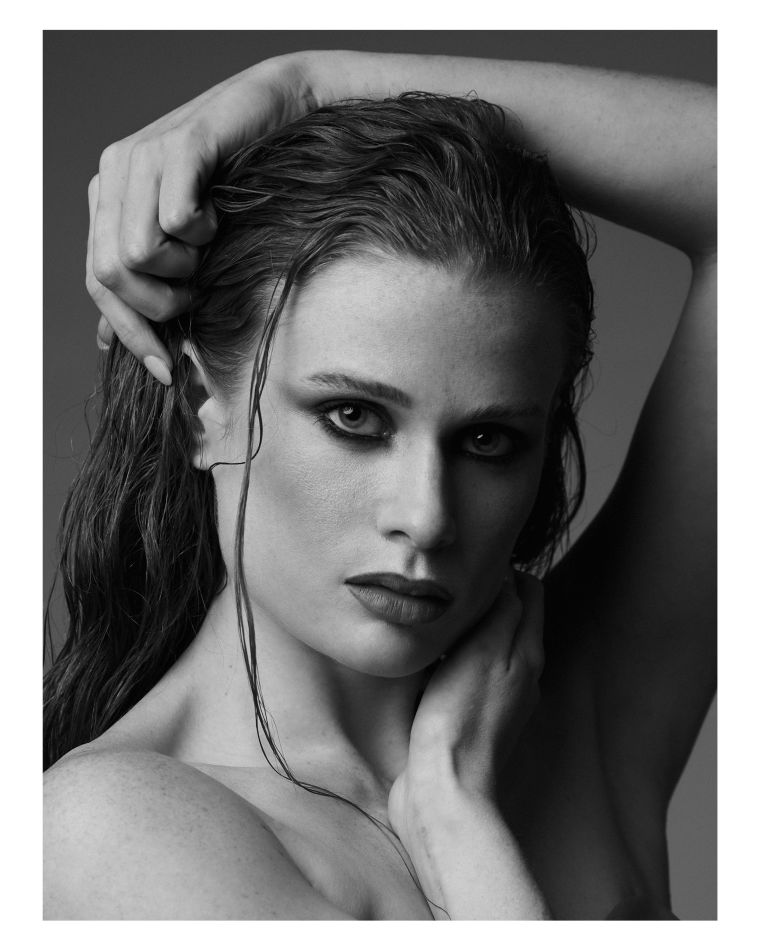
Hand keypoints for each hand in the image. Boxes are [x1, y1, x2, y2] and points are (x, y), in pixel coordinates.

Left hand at [86, 52, 317, 381]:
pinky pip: (175, 219)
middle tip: (196, 294)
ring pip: (136, 253)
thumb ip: (145, 282)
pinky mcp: (178, 145)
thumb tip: (108, 341)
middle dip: (159, 303)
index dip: (130, 332)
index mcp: (106, 197)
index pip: (96, 281)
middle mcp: (113, 173)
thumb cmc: (237, 182)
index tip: (166, 368)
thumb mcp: (185, 242)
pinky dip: (203, 233)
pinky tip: (217, 216)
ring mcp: (141, 156)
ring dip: (184, 268)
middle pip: (110, 274)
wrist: (278, 112)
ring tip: (208, 245)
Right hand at [388, 572, 543, 838]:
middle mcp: (520, 675)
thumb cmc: (463, 718)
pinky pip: (463, 674)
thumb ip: (501, 608)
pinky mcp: (468, 720)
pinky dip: (450, 657)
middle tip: (450, 582)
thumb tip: (506, 572)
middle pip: (510, 617)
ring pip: (486, 645)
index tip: (471, 560)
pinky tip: (425, 658)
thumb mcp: (487, 648)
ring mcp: (495, 700)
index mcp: (529, 653)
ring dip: (465, 628)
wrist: (445, 790)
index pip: (530, 591)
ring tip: (435, 615)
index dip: (505, 569)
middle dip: (486, 595)